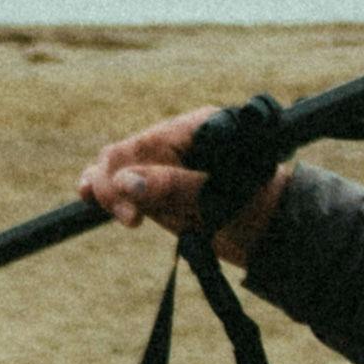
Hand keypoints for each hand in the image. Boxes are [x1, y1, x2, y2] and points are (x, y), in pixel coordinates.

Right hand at [80, 108, 290, 257]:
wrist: (275, 234)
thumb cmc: (257, 206)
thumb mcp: (216, 196)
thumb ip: (171, 187)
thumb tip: (124, 183)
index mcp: (190, 129)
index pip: (139, 144)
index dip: (122, 174)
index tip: (131, 213)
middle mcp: (172, 142)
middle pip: (120, 156)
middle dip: (114, 188)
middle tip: (131, 221)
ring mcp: (162, 165)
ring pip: (114, 170)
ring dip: (108, 193)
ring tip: (125, 218)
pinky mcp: (157, 188)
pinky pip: (120, 186)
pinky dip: (106, 194)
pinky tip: (89, 199)